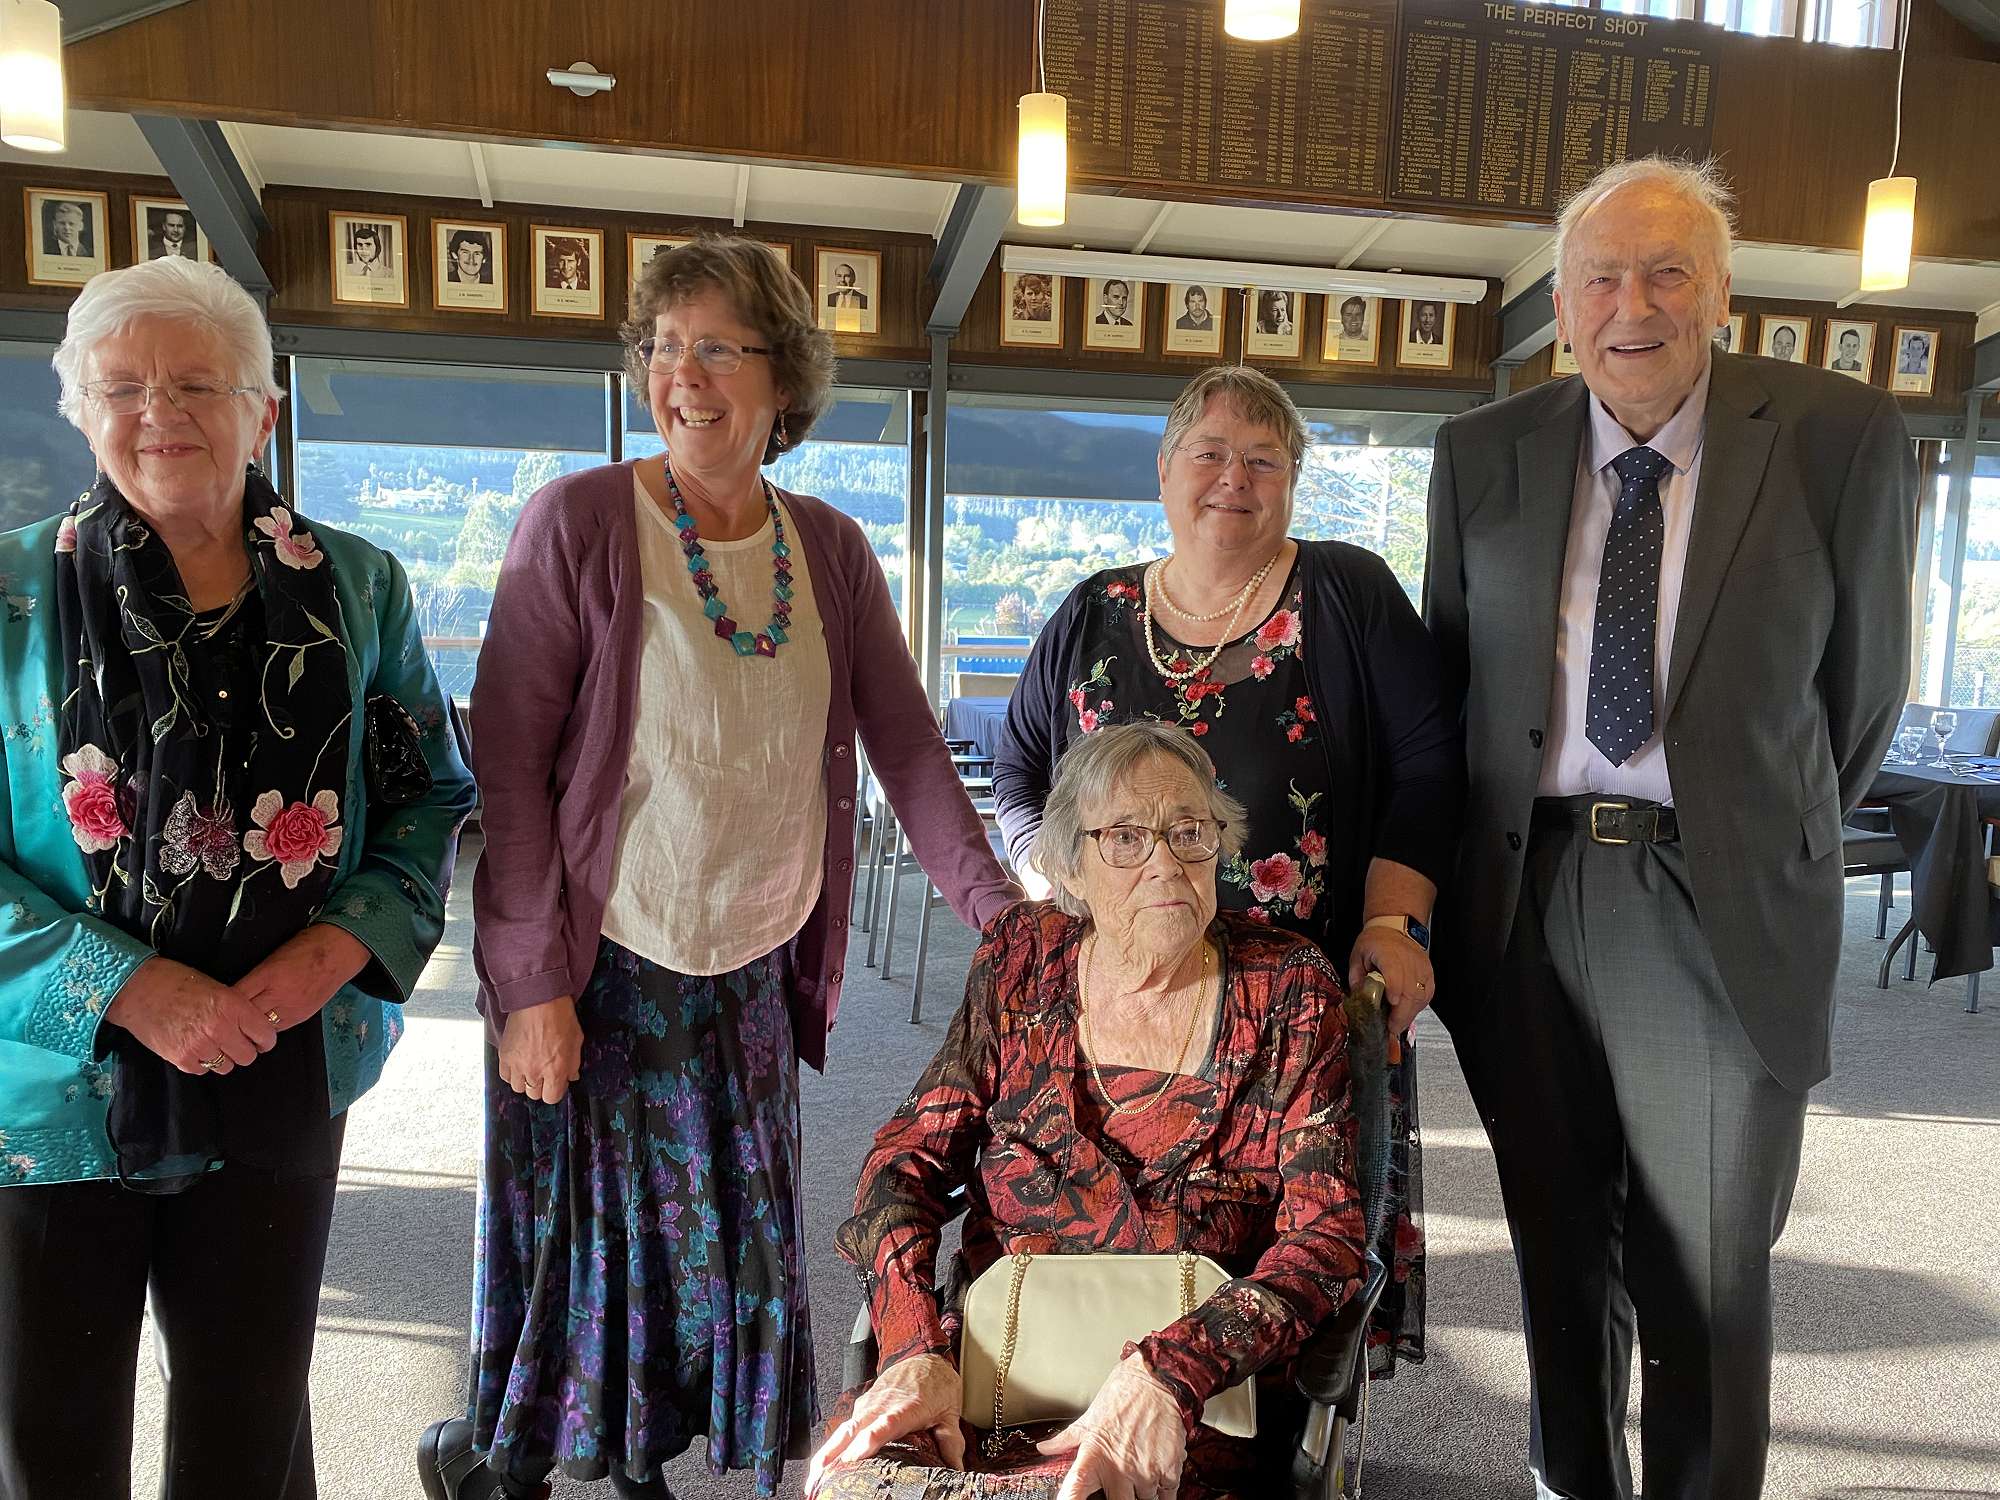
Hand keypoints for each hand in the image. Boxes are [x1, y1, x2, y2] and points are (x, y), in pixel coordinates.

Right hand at [106, 956, 277, 1074]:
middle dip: (244, 1050)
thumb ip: (236, 1009)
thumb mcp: (217, 987)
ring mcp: (200, 1046)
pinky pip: (202, 1070)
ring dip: (223, 1057)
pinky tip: (194, 1047)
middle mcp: (220, 1028)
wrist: (137, 988)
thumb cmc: (177, 982)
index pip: (265, 1035)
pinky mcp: (181, 1058)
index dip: (265, 1039)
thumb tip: (252, 1028)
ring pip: (226, 1066)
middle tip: (235, 1042)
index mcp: (233, 1006)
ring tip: (211, 1043)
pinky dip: (201, 1062)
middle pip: (248, 1056)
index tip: (260, 1039)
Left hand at [231, 924, 370, 1030]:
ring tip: (237, 1031)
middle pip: (246, 1015)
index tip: (213, 1007)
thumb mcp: (275, 956)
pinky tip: (260, 1027)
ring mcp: (291, 1007)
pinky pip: (278, 1028)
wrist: (339, 951)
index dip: (223, 1004)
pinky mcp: (302, 1015)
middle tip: (220, 1024)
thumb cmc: (307, 946)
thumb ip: (257, 974)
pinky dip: (267, 1028)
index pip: (237, 995)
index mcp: (268, 973)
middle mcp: (278, 993)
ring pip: (261, 1026)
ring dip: (248, 1029)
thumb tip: (237, 991)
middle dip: (233, 1021)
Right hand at [497, 996, 582, 1104]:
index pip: (551, 1097)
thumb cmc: (560, 1017)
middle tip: (544, 1071)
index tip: (556, 1081)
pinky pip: (504, 1075)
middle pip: (534, 1094)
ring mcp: (517, 1065)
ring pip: (518, 1087)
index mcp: (555, 1071)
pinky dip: (511, 1072)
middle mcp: (534, 1072)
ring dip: (525, 1080)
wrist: (539, 999)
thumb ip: (573, 1064)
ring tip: (530, 1066)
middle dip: (541, 1085)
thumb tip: (570, 1077)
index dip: (555, 1090)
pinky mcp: (504, 1056)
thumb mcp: (576, 1041)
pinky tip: (518, 1063)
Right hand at [806, 1351, 962, 1494]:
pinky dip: (832, 1445)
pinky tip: (822, 1464)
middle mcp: (883, 1404)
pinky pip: (845, 1426)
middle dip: (836, 1455)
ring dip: (828, 1453)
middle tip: (821, 1479)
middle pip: (854, 1430)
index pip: (885, 1424)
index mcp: (907, 1407)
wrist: (926, 1355)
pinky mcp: (863, 1405)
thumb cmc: (937, 1383)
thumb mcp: (950, 1413)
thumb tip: (956, 1470)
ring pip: (844, 1429)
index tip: (855, 1456)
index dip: (869, 1439)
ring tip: (814, 1478)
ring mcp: (870, 1404)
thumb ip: (951, 1442)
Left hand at [1037, 1353, 1186, 1499]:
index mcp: (1095, 1455)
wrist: (1155, 1378)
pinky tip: (1159, 1468)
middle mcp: (1119, 1468)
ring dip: (1144, 1490)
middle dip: (1121, 1498)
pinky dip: (1165, 1487)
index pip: (1076, 1487)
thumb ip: (1065, 1439)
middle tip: (1122, 1484)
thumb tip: (1043, 1448)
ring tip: (1143, 1467)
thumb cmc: (1121, 1395)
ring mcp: (1146, 1471)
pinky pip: (1168, 1493)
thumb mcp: (1088, 1418)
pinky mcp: (1169, 1470)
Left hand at [1348, 924, 1434, 1041]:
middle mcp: (1409, 961)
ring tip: (1396, 1025)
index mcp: (1388, 953)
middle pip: (1410, 991)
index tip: (1392, 1003)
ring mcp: (1422, 969)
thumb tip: (1358, 998)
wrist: (1395, 928)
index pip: (1396, 972)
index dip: (1395, 988)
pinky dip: (1416, 1008)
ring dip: (1409, 1015)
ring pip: (1420, 997)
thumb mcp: (1358, 956)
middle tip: (1390, 1029)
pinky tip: (1406, 1015)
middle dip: (1401, 1014)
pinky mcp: (1429, 975)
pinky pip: (1426, 997)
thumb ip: (1356, 978)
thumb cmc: (1376, 942)